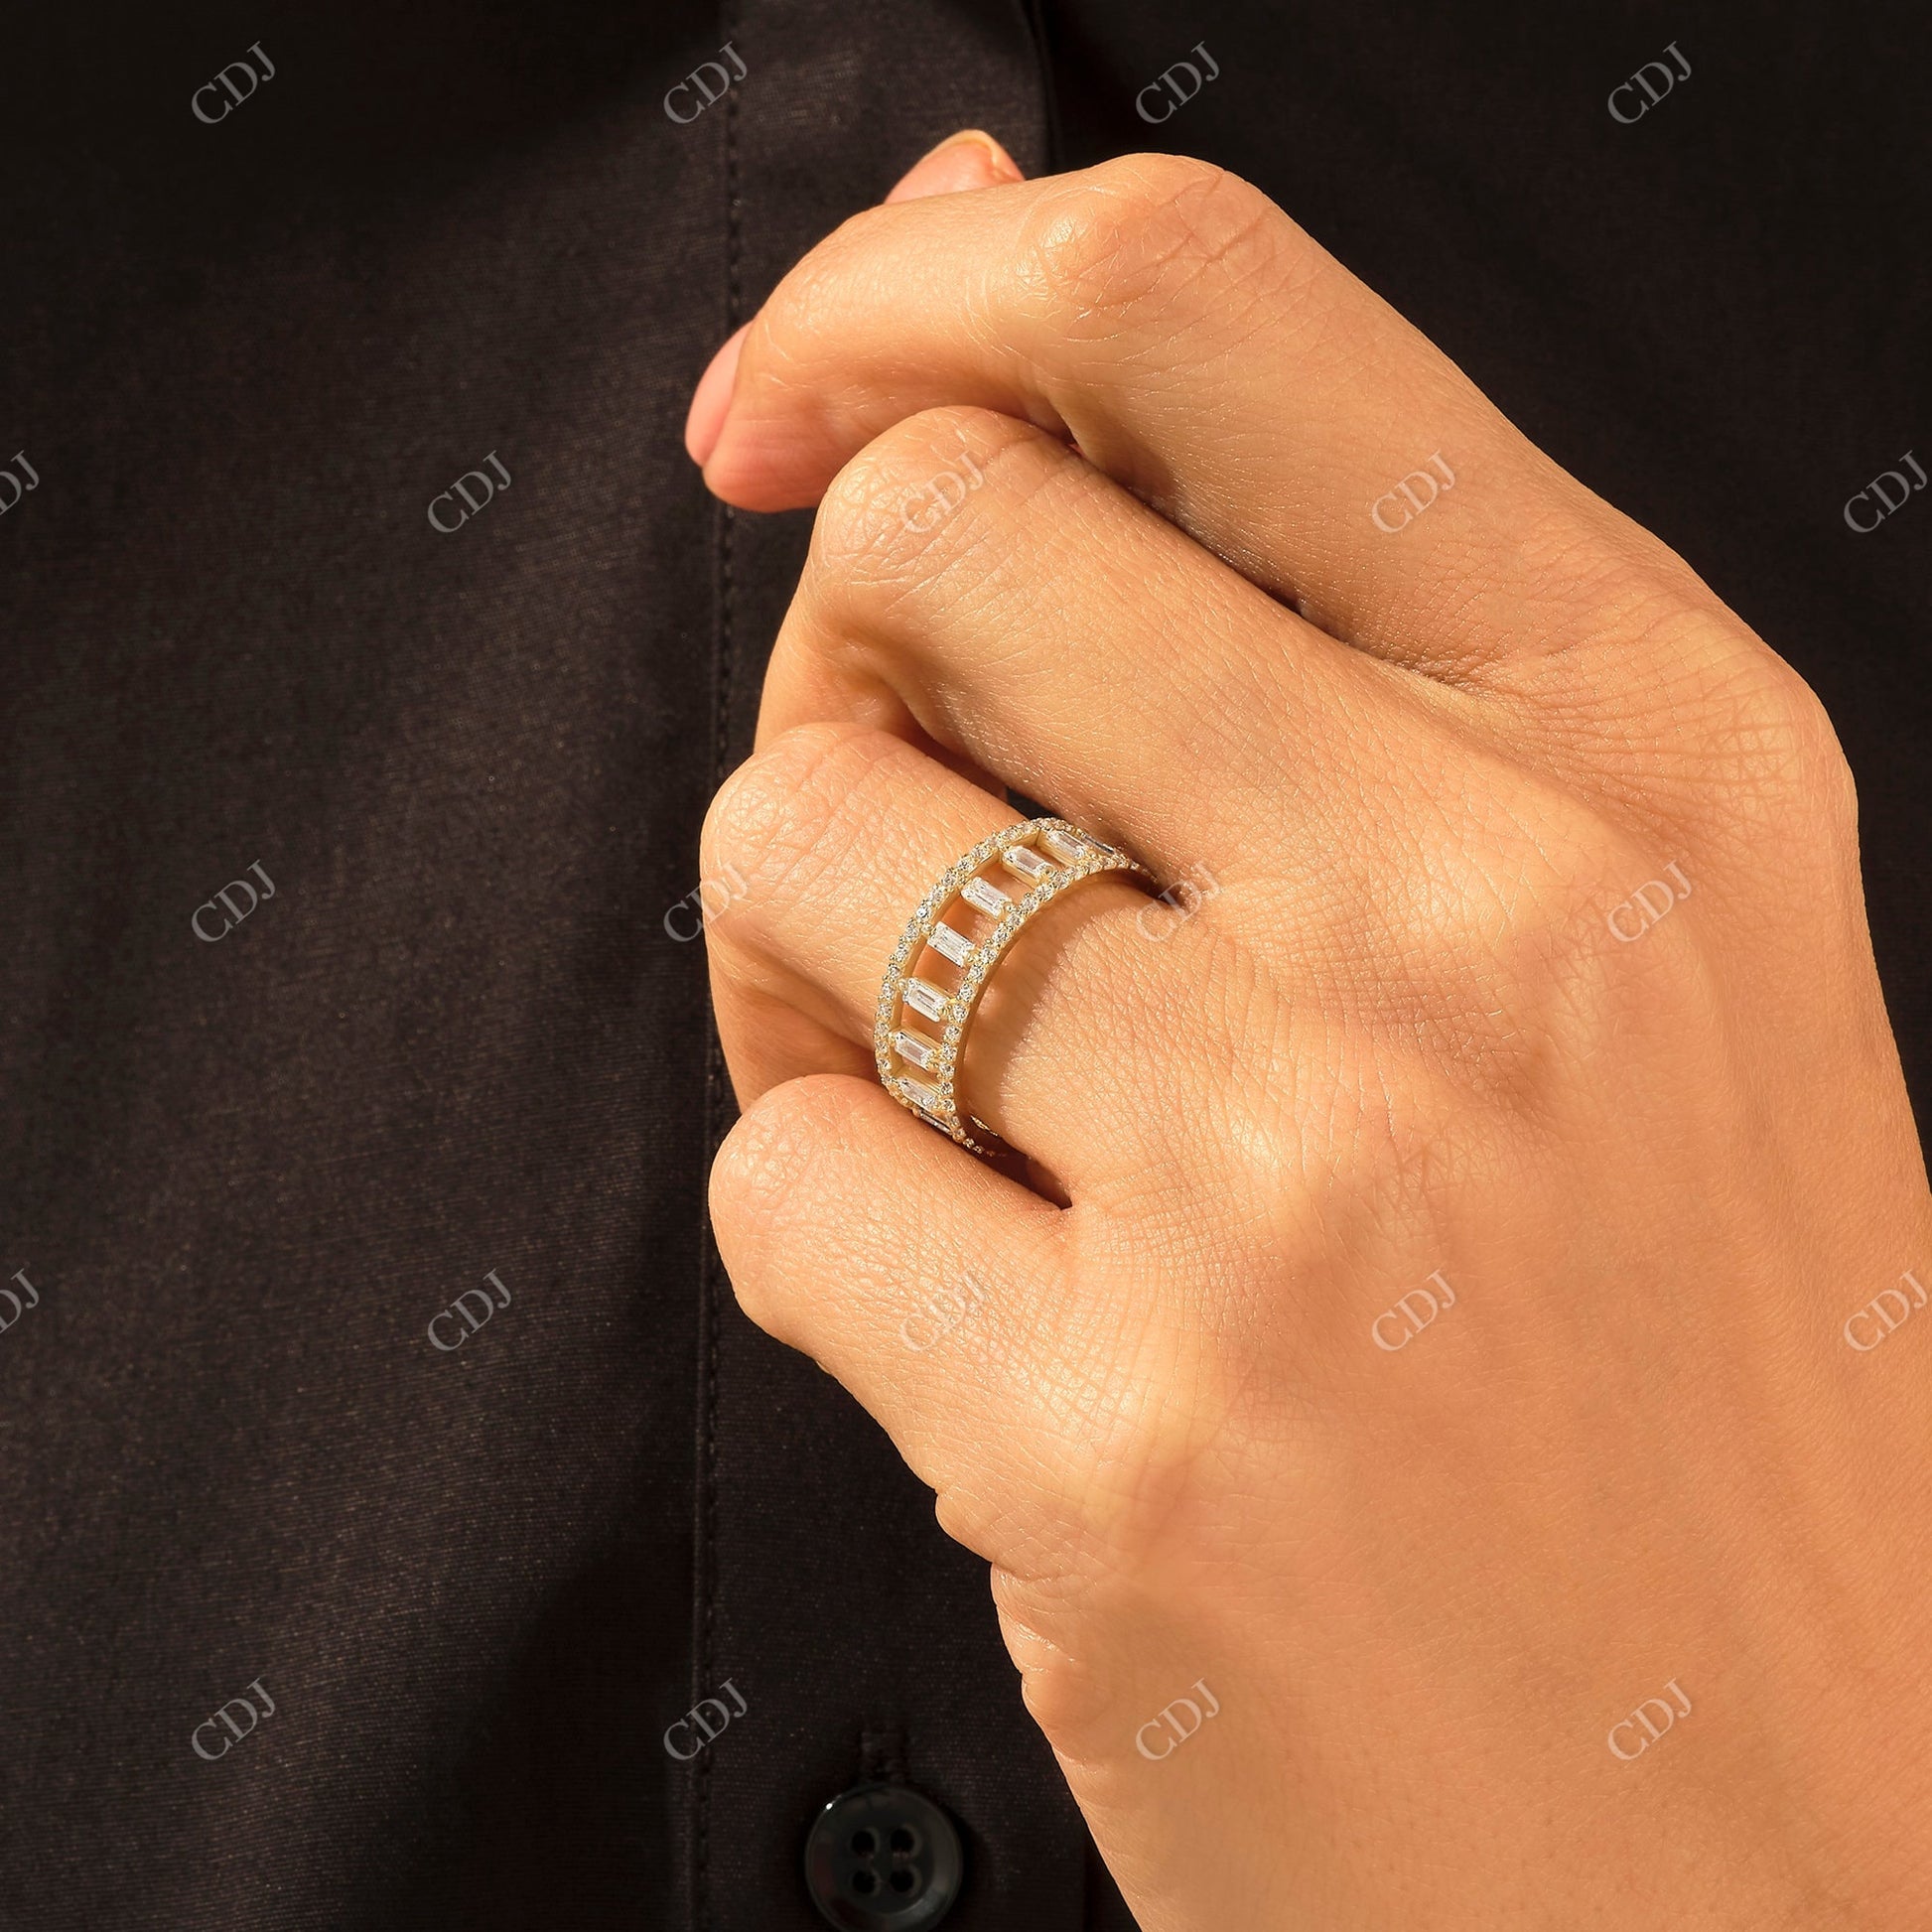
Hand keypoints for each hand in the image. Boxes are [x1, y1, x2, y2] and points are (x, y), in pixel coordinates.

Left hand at [690, 132, 1931, 1927]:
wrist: (1778, 1853)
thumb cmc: (1677, 1377)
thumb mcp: (1593, 920)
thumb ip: (1272, 597)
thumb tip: (962, 284)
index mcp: (1637, 730)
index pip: (1192, 304)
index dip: (913, 296)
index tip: (804, 397)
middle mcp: (1491, 911)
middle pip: (932, 541)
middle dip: (851, 667)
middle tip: (931, 828)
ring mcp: (1305, 1178)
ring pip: (795, 842)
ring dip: (816, 958)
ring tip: (987, 1106)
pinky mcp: (1126, 1436)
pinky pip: (777, 1178)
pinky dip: (828, 1219)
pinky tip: (996, 1303)